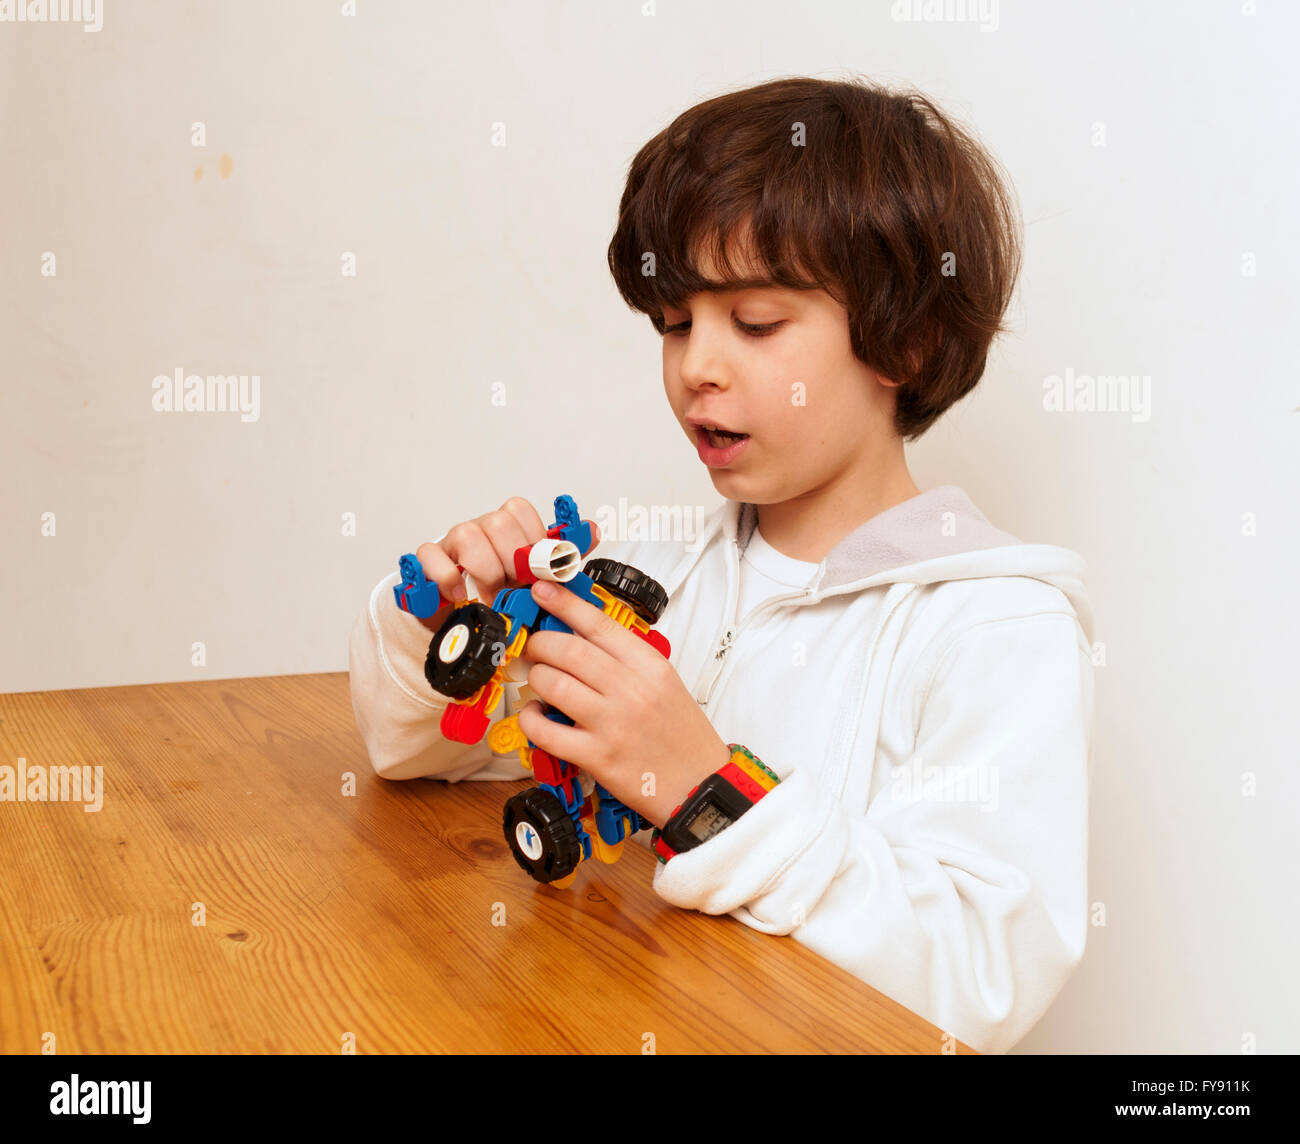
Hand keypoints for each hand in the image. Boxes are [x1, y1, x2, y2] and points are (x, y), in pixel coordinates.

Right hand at [413, 497, 600, 629]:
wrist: (464, 620)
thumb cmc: (502, 592)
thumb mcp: (538, 578)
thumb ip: (563, 556)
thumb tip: (592, 530)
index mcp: (507, 528)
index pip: (520, 509)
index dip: (532, 539)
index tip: (538, 569)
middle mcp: (480, 529)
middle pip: (498, 520)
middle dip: (512, 559)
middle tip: (516, 586)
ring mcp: (452, 542)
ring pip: (467, 534)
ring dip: (485, 570)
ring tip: (491, 594)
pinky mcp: (429, 560)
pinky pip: (431, 555)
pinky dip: (447, 577)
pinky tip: (459, 595)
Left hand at [515, 577, 731, 828]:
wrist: (700, 786)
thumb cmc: (682, 737)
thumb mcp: (665, 683)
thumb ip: (628, 660)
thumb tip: (582, 638)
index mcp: (650, 666)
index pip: (598, 622)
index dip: (564, 602)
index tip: (542, 589)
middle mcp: (631, 689)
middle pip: (566, 649)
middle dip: (540, 644)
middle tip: (536, 648)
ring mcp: (612, 723)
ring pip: (551, 684)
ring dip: (536, 679)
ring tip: (541, 684)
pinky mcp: (596, 756)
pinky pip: (545, 730)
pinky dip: (531, 719)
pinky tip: (536, 716)